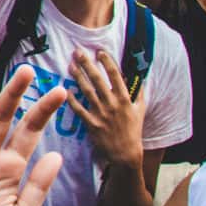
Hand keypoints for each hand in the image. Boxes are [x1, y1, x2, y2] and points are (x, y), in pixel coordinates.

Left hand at [68, 47, 143, 175]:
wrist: (126, 153)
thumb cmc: (133, 130)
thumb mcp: (140, 110)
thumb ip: (138, 92)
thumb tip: (138, 76)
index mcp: (125, 99)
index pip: (116, 76)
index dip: (107, 62)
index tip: (99, 51)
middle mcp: (113, 105)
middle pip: (98, 80)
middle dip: (87, 64)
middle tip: (77, 51)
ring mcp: (101, 114)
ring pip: (87, 91)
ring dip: (78, 76)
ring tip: (70, 65)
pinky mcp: (92, 125)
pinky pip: (79, 109)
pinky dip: (72, 99)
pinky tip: (65, 89)